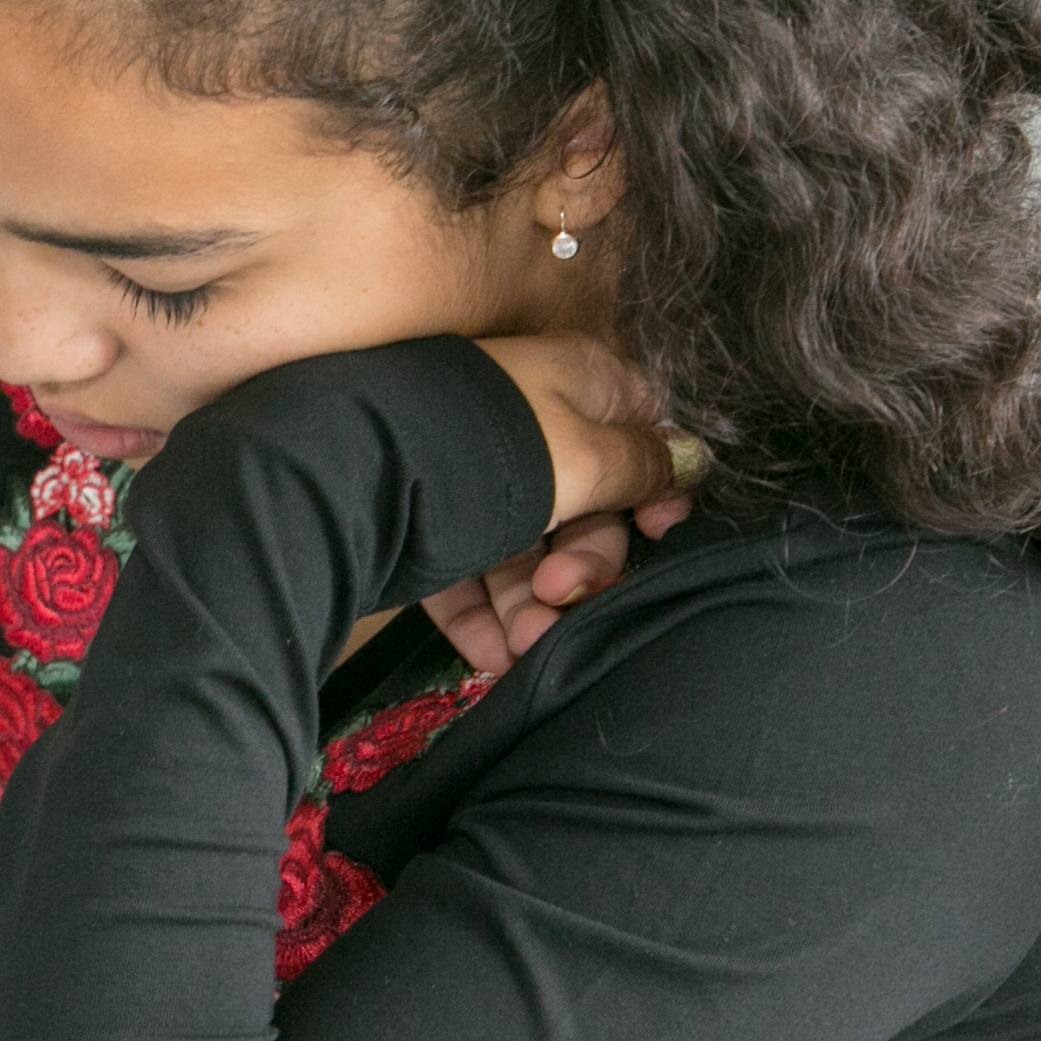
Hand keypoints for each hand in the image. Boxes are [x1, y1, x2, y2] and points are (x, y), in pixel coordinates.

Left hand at [431, 334, 700, 670]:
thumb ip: (640, 464)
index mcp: (578, 383)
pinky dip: (481, 615)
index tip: (661, 533)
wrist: (349, 470)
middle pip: (588, 505)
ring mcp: (474, 473)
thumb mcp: (581, 456)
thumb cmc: (484, 451)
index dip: (658, 491)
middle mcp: (529, 424)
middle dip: (586, 566)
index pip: (643, 435)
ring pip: (526, 547)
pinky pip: (468, 570)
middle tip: (562, 597)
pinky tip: (490, 657)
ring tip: (523, 646)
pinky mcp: (424, 519)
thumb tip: (691, 458)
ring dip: (533, 605)